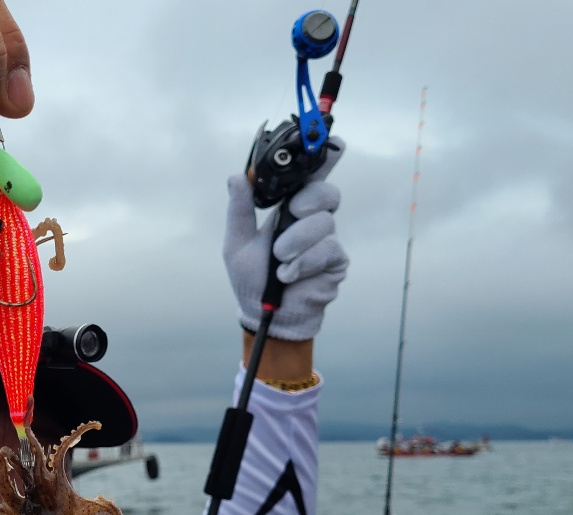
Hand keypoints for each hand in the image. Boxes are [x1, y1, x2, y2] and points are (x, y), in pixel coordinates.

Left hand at [222, 137, 347, 341]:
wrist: (265, 313)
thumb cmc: (252, 278)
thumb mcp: (237, 243)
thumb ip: (239, 210)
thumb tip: (235, 177)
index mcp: (290, 208)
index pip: (312, 176)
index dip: (326, 157)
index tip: (334, 142)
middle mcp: (312, 220)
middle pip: (326, 192)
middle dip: (308, 199)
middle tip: (292, 212)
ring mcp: (327, 240)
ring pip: (324, 222)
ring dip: (296, 242)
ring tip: (279, 260)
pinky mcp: (337, 261)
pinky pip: (328, 249)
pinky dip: (303, 262)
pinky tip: (289, 275)